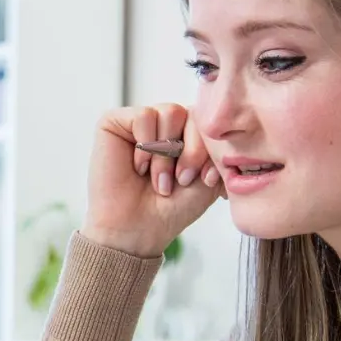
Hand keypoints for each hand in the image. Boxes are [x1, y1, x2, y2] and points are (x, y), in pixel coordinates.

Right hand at [81, 103, 222, 257]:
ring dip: (166, 153)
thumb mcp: (210, 178)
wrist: (137, 228)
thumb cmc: (170, 208)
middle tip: (180, 180)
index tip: (205, 180)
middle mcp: (166, 123)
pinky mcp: (114, 122)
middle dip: (192, 152)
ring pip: (170, 112)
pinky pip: (144, 116)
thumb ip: (220, 149)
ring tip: (157, 178)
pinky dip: (145, 146)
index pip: (210, 120)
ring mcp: (141, 121)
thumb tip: (227, 127)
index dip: (211, 149)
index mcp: (188, 132)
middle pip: (193, 113)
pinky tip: (138, 167)